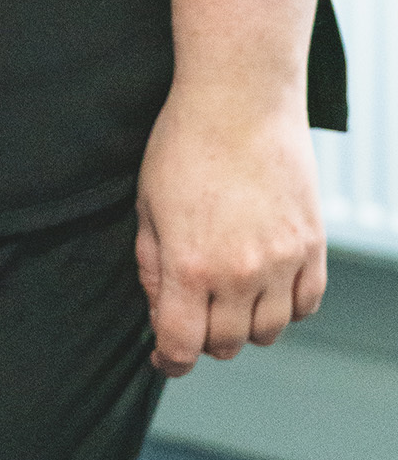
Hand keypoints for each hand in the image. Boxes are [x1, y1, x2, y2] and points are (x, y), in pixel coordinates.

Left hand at [134, 82, 326, 376]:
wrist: (240, 99)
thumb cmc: (184, 143)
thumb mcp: (147, 204)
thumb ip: (152, 265)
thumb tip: (162, 311)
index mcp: (190, 265)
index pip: (182, 345)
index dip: (170, 360)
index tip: (165, 357)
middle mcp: (239, 273)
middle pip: (226, 344)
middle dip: (203, 337)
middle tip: (194, 312)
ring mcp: (281, 262)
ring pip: (268, 332)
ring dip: (245, 325)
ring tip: (230, 294)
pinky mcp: (312, 247)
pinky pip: (304, 305)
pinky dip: (286, 307)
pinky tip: (266, 286)